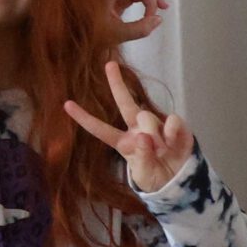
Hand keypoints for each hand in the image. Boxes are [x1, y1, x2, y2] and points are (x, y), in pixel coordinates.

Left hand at [64, 60, 194, 193]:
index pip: (100, 129)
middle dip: (117, 83)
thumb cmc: (155, 177)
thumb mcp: (144, 174)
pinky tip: (173, 143)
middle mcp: (137, 128)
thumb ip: (142, 157)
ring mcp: (156, 124)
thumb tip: (144, 137)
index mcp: (123, 142)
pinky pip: (170, 120)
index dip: (84, 118)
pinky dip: (171, 132)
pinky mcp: (175, 124)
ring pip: (146, 115)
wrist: (180, 181)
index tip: (66, 104)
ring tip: (162, 152)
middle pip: (125, 102)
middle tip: (109, 64)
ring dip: (154, 136)